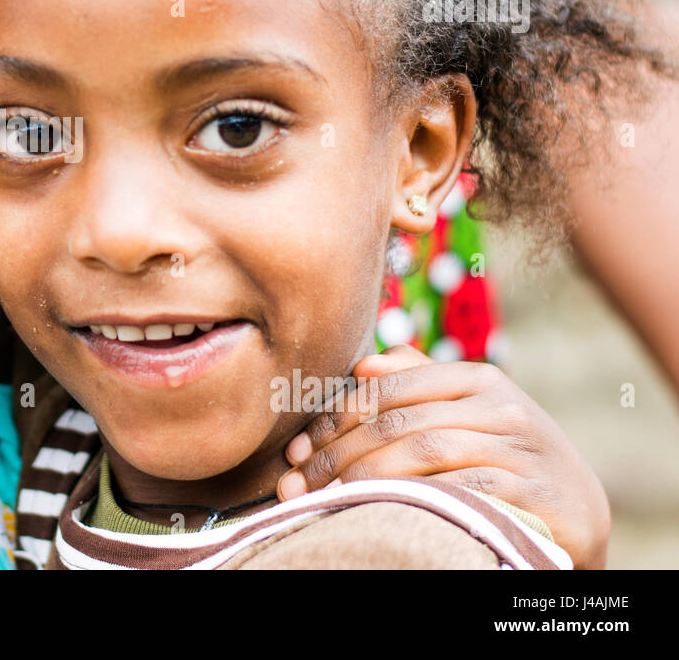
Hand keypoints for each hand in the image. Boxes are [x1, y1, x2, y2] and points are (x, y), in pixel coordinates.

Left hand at [276, 346, 609, 568]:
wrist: (579, 508)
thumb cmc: (505, 456)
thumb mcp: (467, 413)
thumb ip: (417, 383)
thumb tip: (363, 364)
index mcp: (476, 378)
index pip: (387, 388)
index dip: (333, 419)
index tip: (295, 451)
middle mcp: (501, 405)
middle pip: (398, 422)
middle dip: (336, 454)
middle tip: (297, 484)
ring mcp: (522, 447)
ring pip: (424, 451)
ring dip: (365, 477)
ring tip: (326, 500)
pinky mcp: (537, 490)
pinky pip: (463, 489)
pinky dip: (415, 497)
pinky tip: (380, 510)